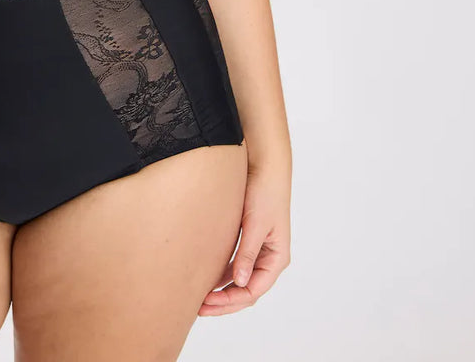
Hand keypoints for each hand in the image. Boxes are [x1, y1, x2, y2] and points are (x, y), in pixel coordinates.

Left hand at [198, 160, 290, 315]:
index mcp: (276, 258)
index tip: (208, 303)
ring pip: (240, 280)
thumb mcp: (256, 225)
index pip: (253, 291)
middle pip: (246, 290)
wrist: (265, 166)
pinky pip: (235, 265)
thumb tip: (240, 283)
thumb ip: (248, 254)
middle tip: (198, 308)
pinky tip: (205, 278)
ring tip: (199, 298)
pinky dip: (222, 274)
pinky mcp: (248, 240)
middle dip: (224, 302)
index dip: (230, 301)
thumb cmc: (265, 193)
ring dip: (222, 290)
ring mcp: (259, 250)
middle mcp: (269, 258)